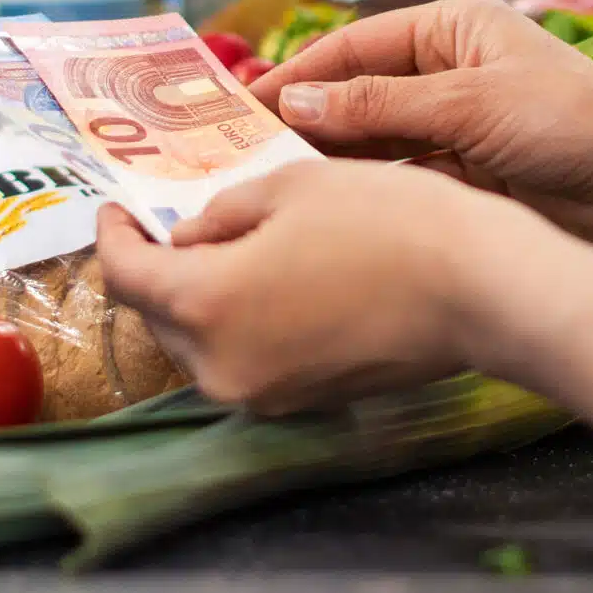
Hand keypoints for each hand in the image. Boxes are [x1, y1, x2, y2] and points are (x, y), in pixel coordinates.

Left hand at [95, 161, 555, 415]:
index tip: (116, 205)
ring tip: (225, 244)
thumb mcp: (289, 188)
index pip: (127, 276)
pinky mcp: (303, 404)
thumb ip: (221, 214)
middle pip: (159, 316)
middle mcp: (221, 367)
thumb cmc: (387, 223)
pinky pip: (247, 358)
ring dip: (200, 297)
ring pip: (201, 342)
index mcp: (204, 306)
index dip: (113, 236)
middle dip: (157, 266)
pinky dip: (241, 321)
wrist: (480, 289)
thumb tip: (191, 236)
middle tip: (169, 219)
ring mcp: (264, 394)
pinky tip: (270, 279)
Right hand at [254, 0, 592, 256]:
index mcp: (453, 29)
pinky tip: (324, 207)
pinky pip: (401, 177)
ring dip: (331, 159)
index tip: (243, 107)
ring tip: (270, 185)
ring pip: (375, 140)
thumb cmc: (572, 122)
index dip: (300, 74)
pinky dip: (365, 189)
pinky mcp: (467, 176)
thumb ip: (379, 107)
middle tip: (242, 154)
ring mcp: (456, 127)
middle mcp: (448, 72)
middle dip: (307, 120)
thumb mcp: (468, 106)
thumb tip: (298, 100)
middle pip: (358, 93)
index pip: (356, 46)